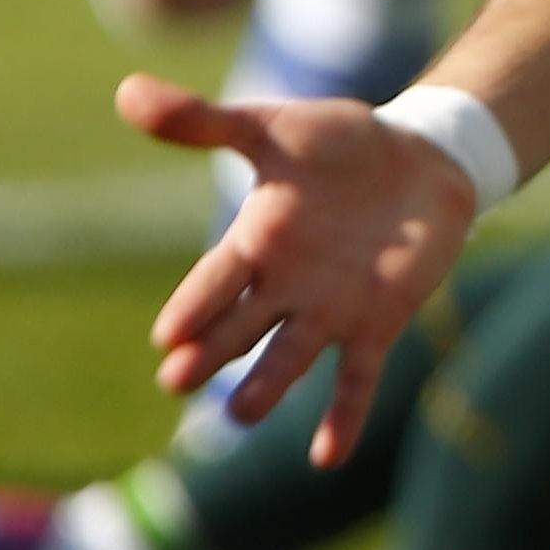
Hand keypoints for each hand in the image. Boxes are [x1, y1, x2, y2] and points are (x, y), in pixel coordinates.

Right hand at [123, 77, 481, 464]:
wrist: (423, 158)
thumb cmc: (342, 145)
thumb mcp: (277, 128)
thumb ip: (207, 122)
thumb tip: (126, 91)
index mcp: (254, 243)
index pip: (214, 282)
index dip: (194, 306)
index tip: (166, 335)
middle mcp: (283, 287)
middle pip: (240, 328)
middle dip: (212, 352)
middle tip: (178, 378)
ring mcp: (330, 310)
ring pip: (289, 358)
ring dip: (265, 386)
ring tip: (239, 414)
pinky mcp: (378, 323)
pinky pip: (357, 378)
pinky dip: (343, 417)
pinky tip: (327, 458)